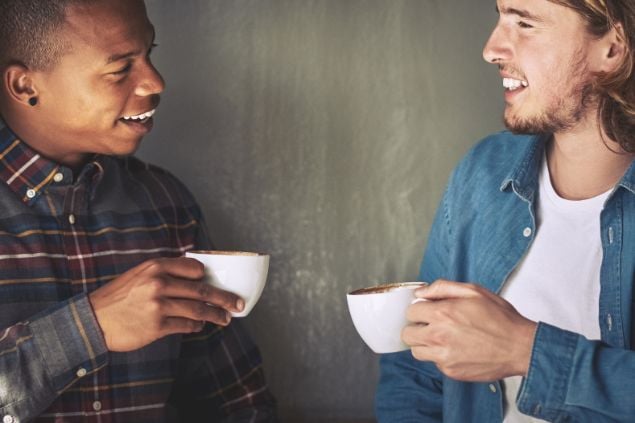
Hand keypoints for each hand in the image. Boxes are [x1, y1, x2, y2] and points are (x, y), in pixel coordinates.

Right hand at [88, 257, 243, 351]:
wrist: (92, 321)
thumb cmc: (117, 297)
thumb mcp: (138, 275)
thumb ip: (164, 273)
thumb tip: (195, 276)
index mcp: (155, 266)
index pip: (194, 268)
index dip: (207, 276)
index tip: (217, 282)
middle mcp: (158, 283)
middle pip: (202, 290)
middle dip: (224, 298)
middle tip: (238, 303)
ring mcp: (158, 306)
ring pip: (198, 310)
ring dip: (216, 315)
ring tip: (226, 318)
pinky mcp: (156, 326)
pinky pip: (186, 326)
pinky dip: (196, 327)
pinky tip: (200, 326)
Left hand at [402, 279, 536, 381]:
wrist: (520, 347)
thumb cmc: (500, 317)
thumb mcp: (474, 291)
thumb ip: (442, 288)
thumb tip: (420, 293)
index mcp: (442, 314)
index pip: (410, 312)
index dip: (419, 309)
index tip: (428, 310)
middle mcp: (439, 336)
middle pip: (408, 334)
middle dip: (417, 327)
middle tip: (431, 324)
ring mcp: (444, 357)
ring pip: (416, 351)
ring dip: (424, 344)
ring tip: (442, 337)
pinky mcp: (451, 371)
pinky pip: (434, 363)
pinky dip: (441, 356)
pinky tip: (457, 349)